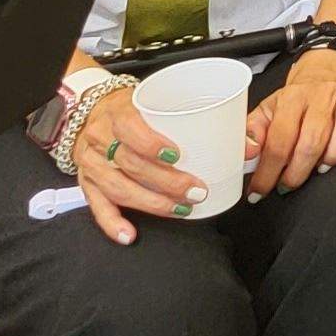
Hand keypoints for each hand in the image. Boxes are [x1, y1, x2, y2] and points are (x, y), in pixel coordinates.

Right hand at [68, 83, 196, 243]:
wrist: (93, 110)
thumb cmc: (133, 108)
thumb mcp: (158, 102)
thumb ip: (199, 121)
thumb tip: (248, 145)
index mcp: (118, 113)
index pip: (130, 127)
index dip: (152, 143)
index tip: (178, 155)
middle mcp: (101, 139)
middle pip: (130, 164)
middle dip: (165, 181)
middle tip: (195, 190)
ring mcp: (92, 163)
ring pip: (118, 187)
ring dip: (151, 203)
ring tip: (179, 209)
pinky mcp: (87, 183)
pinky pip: (97, 207)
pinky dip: (113, 223)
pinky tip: (130, 234)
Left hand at [245, 47, 335, 197]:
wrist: (326, 71)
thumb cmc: (298, 100)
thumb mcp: (269, 111)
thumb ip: (253, 132)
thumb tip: (247, 153)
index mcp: (290, 99)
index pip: (279, 140)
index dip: (268, 170)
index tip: (260, 190)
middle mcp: (319, 95)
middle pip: (311, 140)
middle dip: (298, 172)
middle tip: (289, 185)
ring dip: (333, 155)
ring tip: (321, 168)